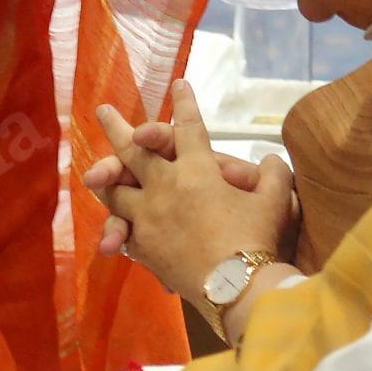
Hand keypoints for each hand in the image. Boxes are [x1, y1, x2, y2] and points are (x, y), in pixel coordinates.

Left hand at [91, 82, 296, 303]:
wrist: (237, 286)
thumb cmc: (259, 239)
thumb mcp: (276, 200)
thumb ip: (274, 175)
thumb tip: (272, 160)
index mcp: (198, 169)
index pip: (189, 127)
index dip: (185, 103)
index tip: (179, 83)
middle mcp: (166, 187)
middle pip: (133, 151)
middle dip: (117, 127)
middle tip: (103, 110)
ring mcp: (149, 217)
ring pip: (116, 191)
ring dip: (105, 178)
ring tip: (94, 173)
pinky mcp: (144, 247)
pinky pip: (125, 232)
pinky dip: (119, 228)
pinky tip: (113, 228)